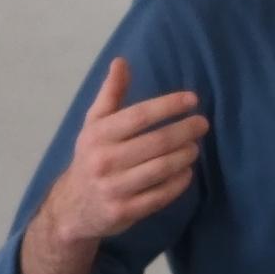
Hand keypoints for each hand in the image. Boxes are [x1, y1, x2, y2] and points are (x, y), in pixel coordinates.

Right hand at [41, 60, 207, 244]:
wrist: (72, 207)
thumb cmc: (91, 157)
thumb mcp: (94, 125)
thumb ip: (110, 94)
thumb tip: (121, 62)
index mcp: (98, 135)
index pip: (139, 116)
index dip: (168, 106)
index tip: (192, 100)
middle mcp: (104, 161)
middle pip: (155, 143)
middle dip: (184, 131)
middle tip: (202, 124)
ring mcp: (114, 188)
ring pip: (160, 169)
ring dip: (184, 156)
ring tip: (195, 147)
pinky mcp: (125, 211)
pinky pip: (159, 196)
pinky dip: (178, 183)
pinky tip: (187, 172)